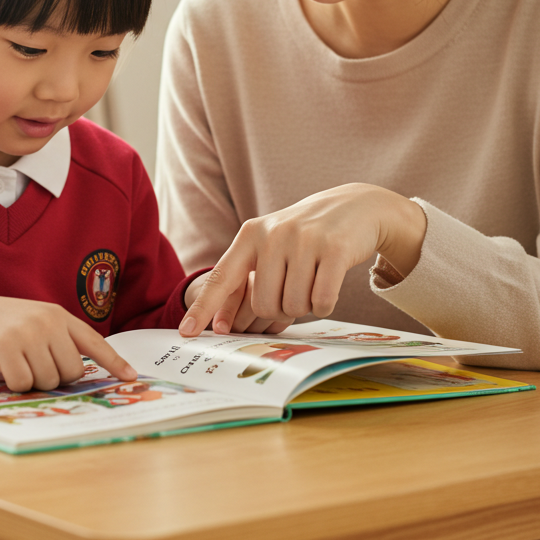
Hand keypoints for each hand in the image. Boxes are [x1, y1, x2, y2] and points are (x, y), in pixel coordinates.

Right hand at [0, 296, 137, 391]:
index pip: (93, 341)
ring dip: (33, 380)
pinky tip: (6, 366)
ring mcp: (27, 334)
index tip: (131, 376)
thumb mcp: (40, 321)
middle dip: (56, 376)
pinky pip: (23, 384)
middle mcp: (47, 323)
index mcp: (60, 316)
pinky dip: (14, 383)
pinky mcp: (6, 348)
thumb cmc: (10, 324)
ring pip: (47, 380)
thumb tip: (81, 373)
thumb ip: (62, 340)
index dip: (113, 361)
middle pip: (71, 371)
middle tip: (37, 364)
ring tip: (20, 361)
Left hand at [178, 184, 426, 336]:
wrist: (354, 207)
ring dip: (304, 305)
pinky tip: (328, 284)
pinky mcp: (334, 249)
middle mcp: (273, 235)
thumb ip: (244, 279)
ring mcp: (304, 240)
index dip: (204, 308)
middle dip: (280, 309)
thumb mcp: (269, 245)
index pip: (221, 277)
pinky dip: (324, 305)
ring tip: (311, 279)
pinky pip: (321, 302)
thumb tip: (221, 324)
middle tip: (293, 288)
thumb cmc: (304, 236)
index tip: (186, 332)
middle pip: (263, 305)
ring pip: (293, 306)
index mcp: (250, 234)